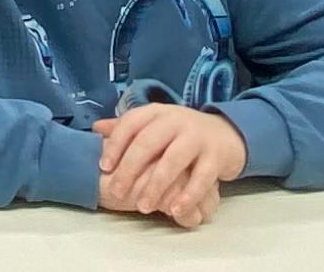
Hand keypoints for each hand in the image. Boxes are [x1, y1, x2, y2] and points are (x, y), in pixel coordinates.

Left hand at [95, 105, 246, 228]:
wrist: (227, 134)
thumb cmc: (181, 134)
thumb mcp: (155, 125)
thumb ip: (128, 128)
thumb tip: (96, 128)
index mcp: (157, 113)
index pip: (131, 123)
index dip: (115, 144)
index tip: (103, 167)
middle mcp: (176, 120)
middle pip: (148, 142)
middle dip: (129, 169)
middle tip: (117, 192)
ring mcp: (197, 137)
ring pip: (173, 160)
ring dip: (156, 185)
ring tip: (143, 207)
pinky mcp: (216, 155)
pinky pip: (201, 177)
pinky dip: (188, 195)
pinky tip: (175, 210)